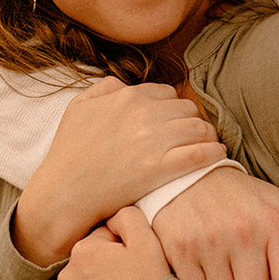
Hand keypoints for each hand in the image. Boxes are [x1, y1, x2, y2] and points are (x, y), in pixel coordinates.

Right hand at [12, 77, 225, 266]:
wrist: (62, 194)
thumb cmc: (67, 154)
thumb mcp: (77, 109)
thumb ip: (103, 89)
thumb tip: (124, 85)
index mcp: (127, 97)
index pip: (168, 94)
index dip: (173, 109)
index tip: (174, 123)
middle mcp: (143, 114)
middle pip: (187, 109)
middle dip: (190, 122)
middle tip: (191, 138)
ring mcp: (153, 141)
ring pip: (199, 128)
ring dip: (206, 136)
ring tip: (207, 146)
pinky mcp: (160, 169)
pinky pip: (201, 153)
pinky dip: (213, 152)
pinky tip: (216, 156)